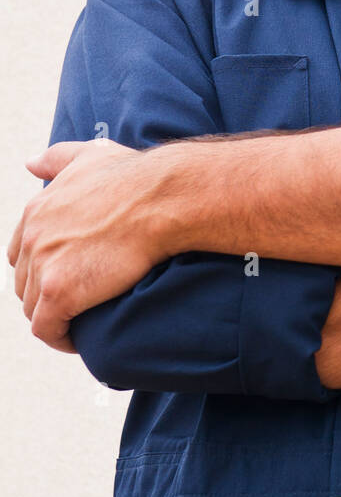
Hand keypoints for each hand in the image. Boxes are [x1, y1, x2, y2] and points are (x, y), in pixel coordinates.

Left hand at [8, 139, 170, 351]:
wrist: (162, 199)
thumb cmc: (137, 177)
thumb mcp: (91, 156)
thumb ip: (57, 158)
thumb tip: (29, 163)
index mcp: (37, 210)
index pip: (22, 252)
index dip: (41, 268)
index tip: (68, 277)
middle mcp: (33, 236)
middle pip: (25, 283)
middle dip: (47, 295)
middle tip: (79, 303)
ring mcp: (43, 265)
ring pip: (33, 308)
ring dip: (54, 319)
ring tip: (82, 323)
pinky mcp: (59, 292)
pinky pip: (46, 329)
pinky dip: (59, 339)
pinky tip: (78, 340)